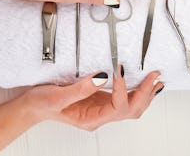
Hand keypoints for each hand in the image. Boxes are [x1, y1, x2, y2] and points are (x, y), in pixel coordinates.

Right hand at [21, 66, 163, 130]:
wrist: (32, 107)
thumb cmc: (42, 105)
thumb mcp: (58, 97)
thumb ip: (80, 89)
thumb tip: (102, 77)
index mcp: (91, 118)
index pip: (116, 107)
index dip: (123, 89)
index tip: (121, 71)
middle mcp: (100, 115)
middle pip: (131, 110)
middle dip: (145, 93)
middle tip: (154, 76)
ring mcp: (102, 108)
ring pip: (132, 107)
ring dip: (146, 93)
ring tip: (156, 80)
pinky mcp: (101, 99)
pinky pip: (125, 98)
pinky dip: (137, 91)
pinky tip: (144, 84)